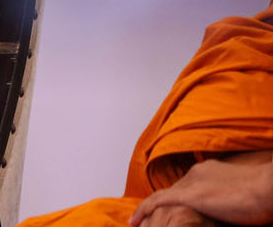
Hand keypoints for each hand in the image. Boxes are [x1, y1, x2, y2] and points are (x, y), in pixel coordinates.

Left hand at [131, 154, 272, 225]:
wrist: (269, 189)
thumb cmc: (265, 196)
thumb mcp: (243, 198)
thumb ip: (230, 203)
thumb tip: (229, 212)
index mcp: (209, 171)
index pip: (187, 186)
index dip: (175, 200)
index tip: (166, 212)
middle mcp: (197, 173)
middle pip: (172, 191)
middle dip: (158, 208)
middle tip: (147, 221)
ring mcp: (192, 182)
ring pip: (162, 198)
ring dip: (150, 213)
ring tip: (139, 226)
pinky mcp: (189, 195)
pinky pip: (157, 203)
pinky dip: (144, 211)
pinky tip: (134, 222)